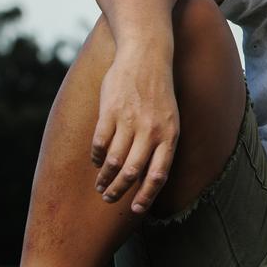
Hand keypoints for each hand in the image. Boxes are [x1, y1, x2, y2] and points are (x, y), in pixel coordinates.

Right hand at [91, 47, 178, 212]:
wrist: (146, 57)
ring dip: (104, 178)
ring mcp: (130, 121)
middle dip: (119, 191)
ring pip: (113, 161)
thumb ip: (162, 144)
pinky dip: (96, 156)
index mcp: (170, 135)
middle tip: (109, 198)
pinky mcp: (110, 111)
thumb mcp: (171, 119)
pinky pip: (99, 142)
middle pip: (132, 172)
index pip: (159, 174)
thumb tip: (150, 175)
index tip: (136, 209)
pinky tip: (96, 161)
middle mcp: (151, 131)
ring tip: (100, 185)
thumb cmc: (159, 93)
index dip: (147, 194)